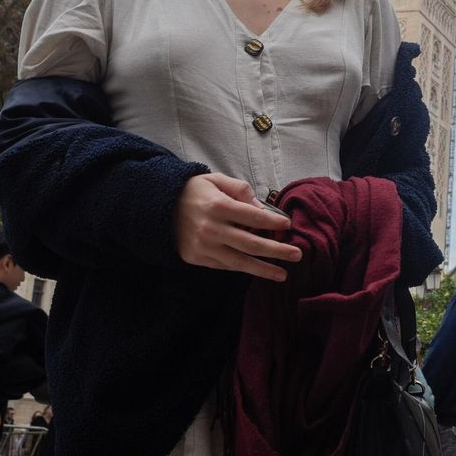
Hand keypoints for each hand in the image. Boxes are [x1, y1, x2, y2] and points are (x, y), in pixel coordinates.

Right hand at [174, 173, 300, 282]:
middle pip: (250, 243)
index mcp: (217, 206)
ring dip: (263, 269)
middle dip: (276, 251)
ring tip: (283, 274)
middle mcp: (211, 229)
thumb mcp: (217, 180)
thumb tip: (262, 209)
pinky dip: (243, 268)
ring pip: (239, 262)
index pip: (252, 217)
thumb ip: (241, 190)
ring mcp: (203, 246)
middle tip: (297, 255)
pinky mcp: (197, 258)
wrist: (159, 208)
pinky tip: (259, 270)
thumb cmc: (194, 191)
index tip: (288, 225)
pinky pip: (225, 266)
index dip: (272, 223)